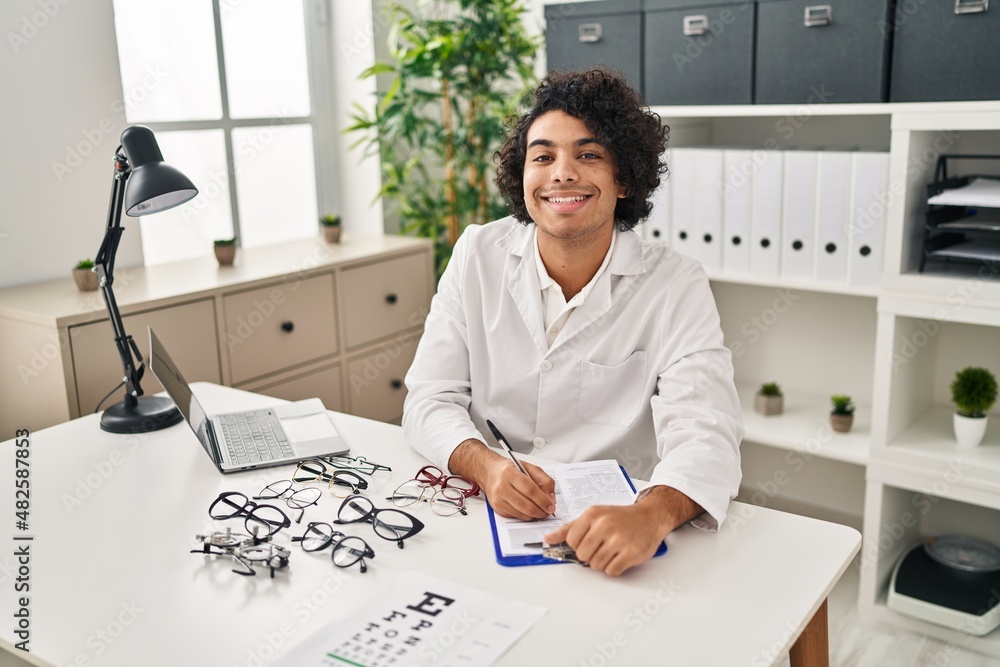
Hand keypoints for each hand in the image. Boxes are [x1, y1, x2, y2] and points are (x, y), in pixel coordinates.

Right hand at [481, 457, 555, 520]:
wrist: (490, 473)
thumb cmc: (510, 470)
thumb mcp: (530, 468)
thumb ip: (544, 480)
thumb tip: (551, 498)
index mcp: (510, 473)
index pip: (530, 490)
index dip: (543, 500)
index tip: (551, 506)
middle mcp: (501, 487)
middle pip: (526, 505)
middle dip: (541, 511)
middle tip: (548, 511)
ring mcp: (498, 499)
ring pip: (522, 514)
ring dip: (535, 515)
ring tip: (541, 510)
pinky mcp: (497, 509)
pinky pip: (517, 517)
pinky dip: (526, 515)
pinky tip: (529, 509)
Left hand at [544, 504, 663, 576]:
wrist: (650, 516)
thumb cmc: (620, 517)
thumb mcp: (594, 515)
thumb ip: (570, 528)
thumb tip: (548, 538)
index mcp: (593, 515)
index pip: (571, 540)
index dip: (577, 545)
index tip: (587, 541)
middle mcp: (605, 525)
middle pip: (582, 554)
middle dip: (590, 555)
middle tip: (601, 547)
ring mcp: (619, 539)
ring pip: (596, 565)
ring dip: (602, 562)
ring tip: (612, 550)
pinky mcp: (631, 553)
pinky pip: (611, 571)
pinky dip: (614, 568)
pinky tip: (620, 556)